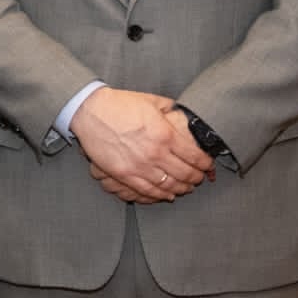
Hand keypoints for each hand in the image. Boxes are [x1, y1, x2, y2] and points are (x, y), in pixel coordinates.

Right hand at [68, 88, 211, 202]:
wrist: (90, 111)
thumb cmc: (120, 104)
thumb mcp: (151, 101)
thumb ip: (170, 109)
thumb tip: (182, 113)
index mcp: (165, 134)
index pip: (195, 157)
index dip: (205, 164)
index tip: (207, 165)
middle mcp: (156, 153)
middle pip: (186, 174)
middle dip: (196, 178)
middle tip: (199, 178)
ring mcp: (139, 166)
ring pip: (169, 186)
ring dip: (181, 189)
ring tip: (186, 188)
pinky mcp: (124, 174)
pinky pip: (148, 191)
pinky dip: (161, 195)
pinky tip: (167, 195)